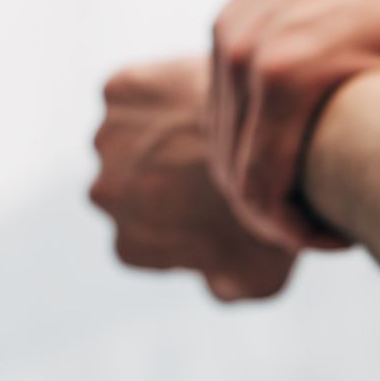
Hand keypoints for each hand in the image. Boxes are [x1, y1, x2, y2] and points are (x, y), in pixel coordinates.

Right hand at [91, 57, 296, 301]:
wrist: (275, 150)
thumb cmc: (273, 221)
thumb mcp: (259, 280)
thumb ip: (223, 291)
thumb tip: (213, 286)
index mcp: (129, 247)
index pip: (146, 240)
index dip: (180, 224)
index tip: (214, 208)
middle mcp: (103, 195)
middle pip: (129, 188)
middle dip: (160, 180)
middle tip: (214, 168)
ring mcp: (107, 141)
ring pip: (127, 138)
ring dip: (158, 136)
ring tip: (210, 133)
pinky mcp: (120, 90)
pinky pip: (137, 93)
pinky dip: (161, 93)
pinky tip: (202, 101)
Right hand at [208, 0, 379, 250]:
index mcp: (285, 79)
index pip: (261, 190)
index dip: (294, 233)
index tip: (337, 241)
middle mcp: (242, 56)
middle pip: (232, 173)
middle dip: (272, 215)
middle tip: (324, 232)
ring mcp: (227, 36)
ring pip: (220, 139)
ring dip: (257, 177)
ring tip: (312, 194)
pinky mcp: (228, 21)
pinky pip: (223, 102)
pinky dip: (248, 136)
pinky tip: (297, 150)